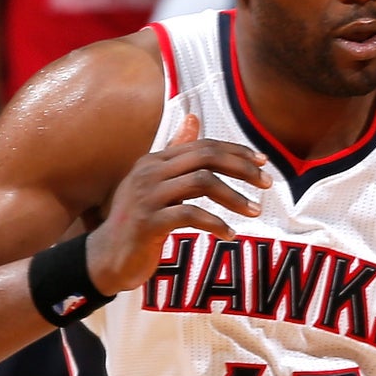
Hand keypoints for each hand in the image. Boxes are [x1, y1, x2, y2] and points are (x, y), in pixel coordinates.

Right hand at [85, 112, 268, 293]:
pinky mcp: (147, 222)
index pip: (203, 145)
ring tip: (255, 211)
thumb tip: (193, 118)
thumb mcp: (157, 183)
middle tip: (267, 183)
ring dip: (234, 197)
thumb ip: (177, 155)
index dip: (236, 151)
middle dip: (241, 168)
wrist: (107, 257)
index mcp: (154, 161)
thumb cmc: (140, 220)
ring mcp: (146, 196)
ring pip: (201, 183)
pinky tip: (229, 234)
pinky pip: (190, 215)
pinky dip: (215, 223)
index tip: (263, 162)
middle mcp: (148, 173)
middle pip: (205, 158)